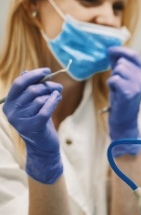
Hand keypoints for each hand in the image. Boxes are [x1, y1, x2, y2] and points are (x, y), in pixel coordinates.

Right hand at [2, 68, 62, 183]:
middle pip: (32, 90)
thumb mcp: (31, 103)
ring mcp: (21, 121)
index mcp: (8, 104)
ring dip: (52, 95)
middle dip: (48, 85)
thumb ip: (28, 89)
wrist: (42, 144)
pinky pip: (45, 109)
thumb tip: (27, 72)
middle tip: (58, 86)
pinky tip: (58, 98)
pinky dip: (54, 101)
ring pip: (40, 99)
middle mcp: (12, 112)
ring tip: (57, 96)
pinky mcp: (33, 127)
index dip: (33, 75)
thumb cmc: (38, 120)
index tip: (47, 70)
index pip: (19, 83)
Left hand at [107, 47, 140, 155]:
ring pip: (118, 70)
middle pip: (123, 62)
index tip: (110, 50)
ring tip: (117, 89)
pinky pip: (114, 79)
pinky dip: (111, 85)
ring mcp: (138, 85)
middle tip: (118, 84)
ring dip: (113, 79)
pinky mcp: (129, 92)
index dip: (121, 50)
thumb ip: (120, 65)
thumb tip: (111, 50)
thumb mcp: (124, 80)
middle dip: (115, 71)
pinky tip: (115, 93)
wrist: (125, 122)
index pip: (134, 55)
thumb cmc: (122, 100)